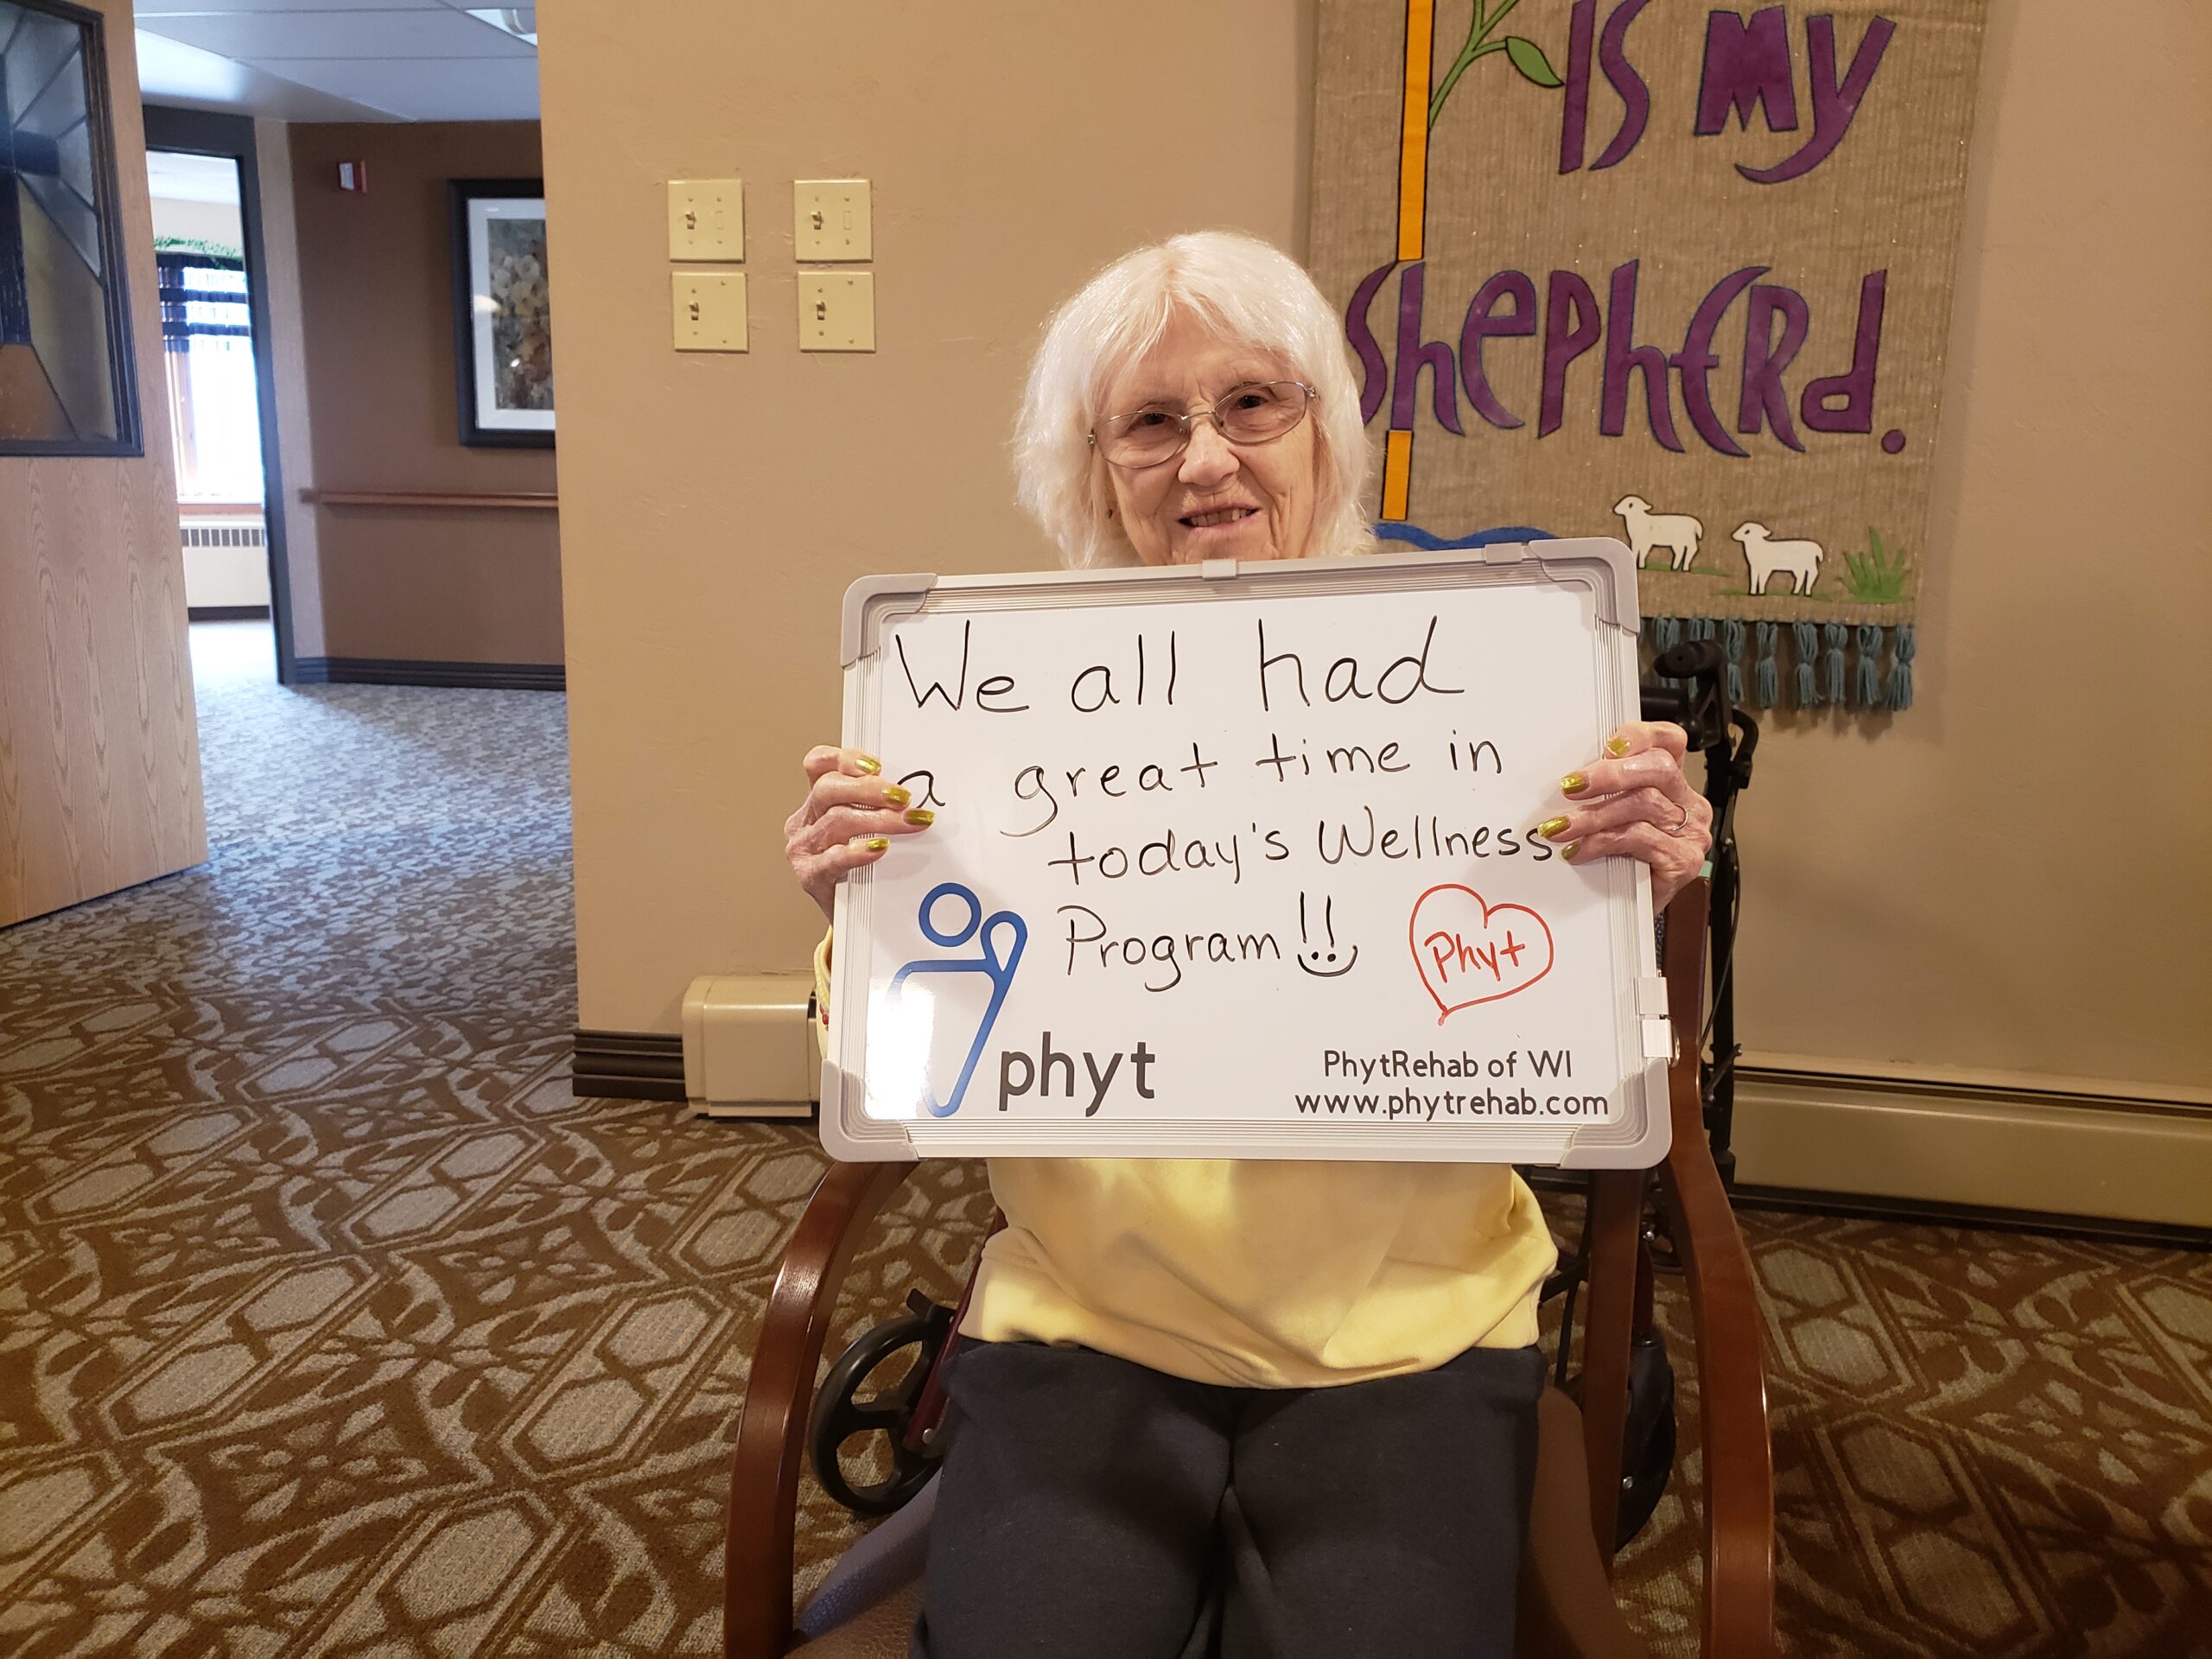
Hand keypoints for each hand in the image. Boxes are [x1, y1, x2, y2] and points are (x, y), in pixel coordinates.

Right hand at [786, 746, 935, 922]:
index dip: (845, 758)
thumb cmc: (863, 868)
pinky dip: (858, 852)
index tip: (876, 765)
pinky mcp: (809, 876)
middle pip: (829, 789)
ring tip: (909, 822)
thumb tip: (916, 794)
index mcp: (817, 801)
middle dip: (870, 790)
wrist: (851, 918)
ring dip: (879, 820)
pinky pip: (833, 859)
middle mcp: (804, 820)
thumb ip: (880, 807)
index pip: (819, 764)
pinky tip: (880, 849)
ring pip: (837, 820)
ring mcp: (803, 848)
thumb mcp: (866, 830)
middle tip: (903, 797)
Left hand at [1534, 722, 1712, 911]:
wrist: (1632, 913)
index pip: (1670, 742)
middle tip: (1570, 786)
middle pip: (1658, 768)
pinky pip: (1640, 839)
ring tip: (1561, 828)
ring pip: (1644, 804)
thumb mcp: (1611, 818)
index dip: (1641, 736)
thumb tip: (1566, 776)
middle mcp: (1689, 804)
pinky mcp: (1683, 861)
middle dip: (1608, 775)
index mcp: (1672, 784)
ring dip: (1594, 815)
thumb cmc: (1620, 861)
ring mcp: (1691, 833)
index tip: (1607, 745)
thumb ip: (1603, 792)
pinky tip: (1578, 852)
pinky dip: (1602, 843)